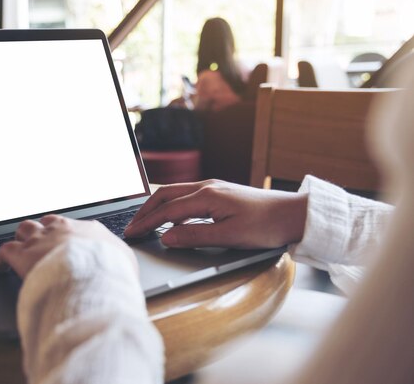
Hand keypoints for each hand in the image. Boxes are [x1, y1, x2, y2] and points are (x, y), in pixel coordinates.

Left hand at [0, 215, 136, 278]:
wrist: (91, 277)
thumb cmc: (110, 272)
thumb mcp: (126, 263)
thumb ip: (121, 259)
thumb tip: (124, 265)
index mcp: (87, 230)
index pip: (75, 226)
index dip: (69, 235)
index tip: (69, 241)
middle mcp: (62, 229)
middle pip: (48, 222)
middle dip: (44, 230)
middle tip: (43, 242)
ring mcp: (40, 240)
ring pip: (25, 229)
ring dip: (23, 238)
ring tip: (22, 248)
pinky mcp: (22, 255)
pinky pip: (5, 251)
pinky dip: (2, 258)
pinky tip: (1, 266)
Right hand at [124, 179, 307, 248]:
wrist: (293, 213)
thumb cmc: (266, 225)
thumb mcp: (229, 236)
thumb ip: (194, 236)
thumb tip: (166, 237)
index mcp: (207, 196)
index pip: (167, 210)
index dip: (146, 223)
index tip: (131, 233)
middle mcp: (207, 187)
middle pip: (165, 196)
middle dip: (145, 211)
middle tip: (131, 227)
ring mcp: (214, 187)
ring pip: (175, 193)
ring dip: (157, 207)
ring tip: (145, 222)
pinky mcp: (220, 192)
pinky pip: (187, 195)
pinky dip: (172, 206)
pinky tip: (172, 218)